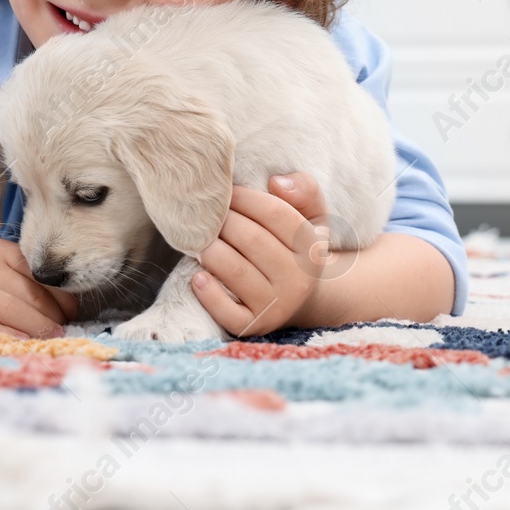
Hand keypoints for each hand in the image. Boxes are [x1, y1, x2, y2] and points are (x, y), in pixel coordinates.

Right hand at [0, 236, 79, 337]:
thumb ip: (7, 270)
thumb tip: (45, 294)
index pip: (36, 271)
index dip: (59, 292)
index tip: (72, 308)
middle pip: (28, 292)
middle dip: (53, 313)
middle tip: (67, 328)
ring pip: (11, 309)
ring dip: (37, 326)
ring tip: (53, 338)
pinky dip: (6, 335)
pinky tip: (22, 345)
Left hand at [190, 173, 331, 336]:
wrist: (300, 297)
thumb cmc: (293, 246)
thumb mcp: (309, 217)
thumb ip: (303, 190)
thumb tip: (276, 182)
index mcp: (312, 247)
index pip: (275, 213)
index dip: (245, 197)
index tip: (226, 191)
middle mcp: (299, 280)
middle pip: (252, 239)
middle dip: (223, 221)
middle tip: (205, 214)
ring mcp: (277, 306)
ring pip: (235, 271)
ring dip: (210, 250)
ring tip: (198, 239)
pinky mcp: (254, 326)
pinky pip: (226, 312)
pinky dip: (208, 293)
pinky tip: (197, 276)